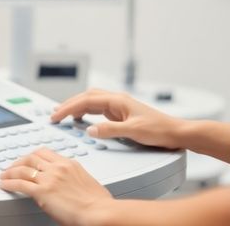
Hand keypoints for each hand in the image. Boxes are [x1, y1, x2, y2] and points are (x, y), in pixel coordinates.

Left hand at [0, 148, 112, 225]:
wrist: (99, 212)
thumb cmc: (99, 203)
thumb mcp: (87, 182)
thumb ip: (75, 179)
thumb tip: (72, 185)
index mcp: (70, 164)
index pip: (46, 153)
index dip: (34, 156)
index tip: (28, 159)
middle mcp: (58, 167)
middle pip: (32, 157)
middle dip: (19, 161)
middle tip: (13, 167)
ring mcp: (49, 178)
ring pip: (23, 168)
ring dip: (11, 171)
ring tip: (4, 175)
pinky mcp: (42, 192)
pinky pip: (20, 184)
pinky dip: (9, 183)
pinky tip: (4, 185)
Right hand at [51, 89, 186, 149]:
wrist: (175, 132)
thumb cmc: (159, 130)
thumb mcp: (133, 131)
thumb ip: (110, 130)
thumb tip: (90, 130)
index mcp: (118, 100)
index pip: (86, 100)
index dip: (68, 107)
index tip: (56, 115)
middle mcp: (117, 100)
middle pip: (86, 97)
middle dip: (68, 105)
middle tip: (54, 115)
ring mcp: (119, 106)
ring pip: (91, 102)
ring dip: (76, 107)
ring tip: (63, 115)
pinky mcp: (121, 114)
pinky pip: (97, 109)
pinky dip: (85, 112)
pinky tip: (81, 119)